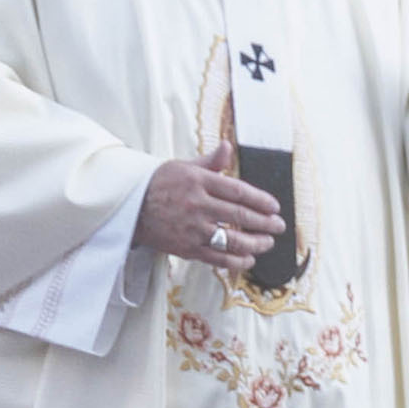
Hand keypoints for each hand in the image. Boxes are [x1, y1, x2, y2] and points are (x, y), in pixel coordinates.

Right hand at [133, 144, 287, 271]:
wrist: (129, 207)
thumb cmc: (159, 184)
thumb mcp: (184, 166)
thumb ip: (210, 161)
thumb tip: (228, 147)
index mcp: (198, 181)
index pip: (238, 191)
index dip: (261, 200)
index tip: (274, 207)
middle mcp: (197, 204)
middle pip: (240, 216)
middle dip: (265, 223)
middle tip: (279, 226)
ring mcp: (192, 228)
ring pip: (232, 240)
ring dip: (256, 243)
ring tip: (268, 242)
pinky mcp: (187, 248)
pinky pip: (218, 258)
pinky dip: (236, 261)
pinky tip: (248, 259)